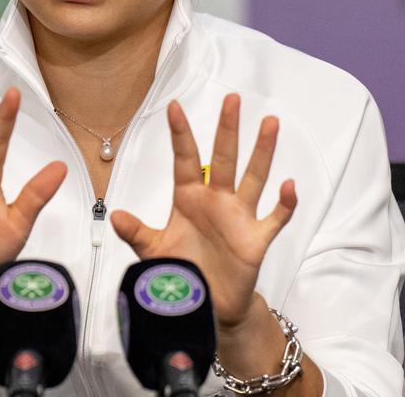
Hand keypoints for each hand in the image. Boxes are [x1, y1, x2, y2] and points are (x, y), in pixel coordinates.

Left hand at [110, 95, 296, 328]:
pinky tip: (289, 185)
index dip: (180, 134)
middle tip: (232, 98)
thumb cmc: (182, 272)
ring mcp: (239, 217)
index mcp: (189, 199)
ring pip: (253, 177)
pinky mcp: (256, 239)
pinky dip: (284, 204)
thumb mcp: (153, 252)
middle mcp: (216, 201)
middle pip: (224, 158)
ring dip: (262, 152)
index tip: (174, 106)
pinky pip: (274, 218)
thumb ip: (137, 233)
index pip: (184, 160)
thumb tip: (115, 215)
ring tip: (269, 123)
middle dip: (227, 129)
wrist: (207, 305)